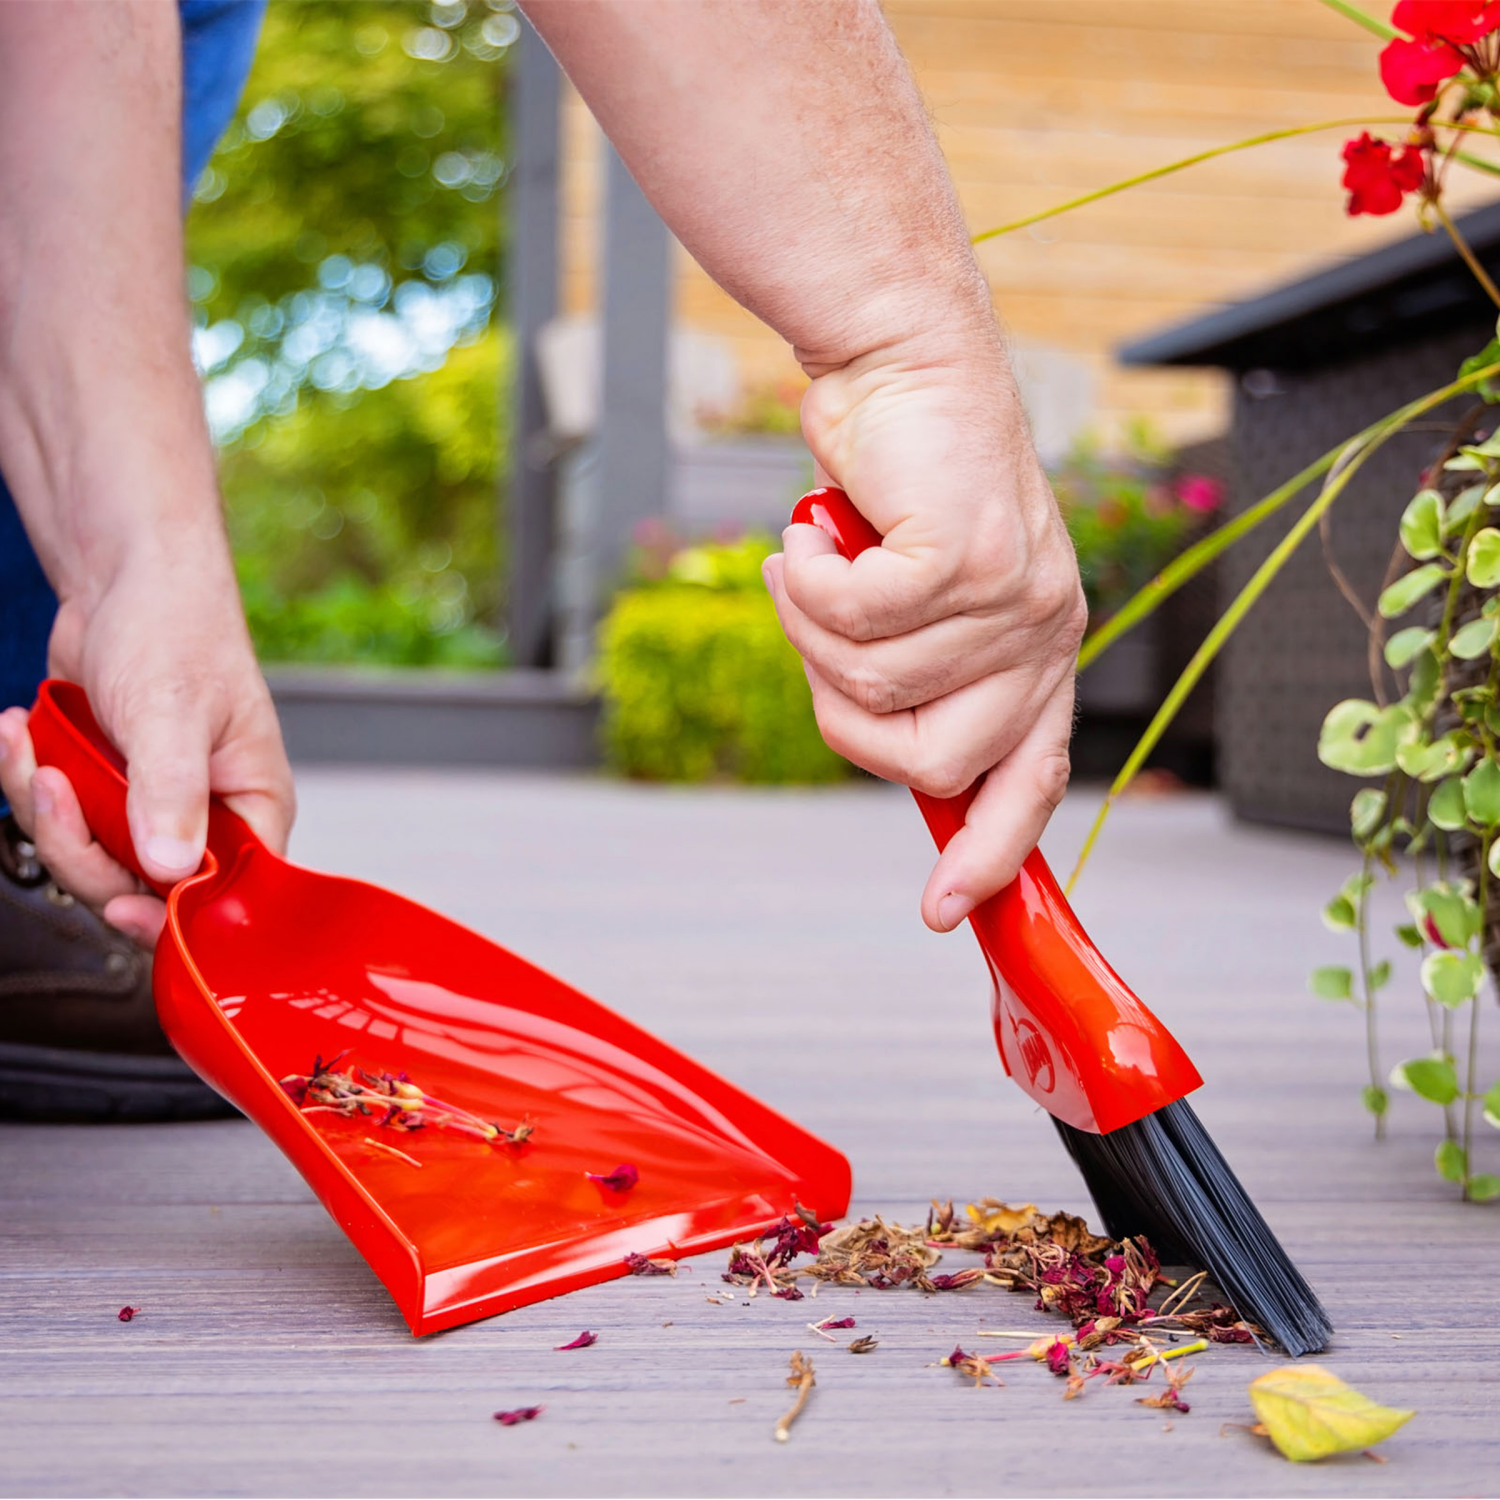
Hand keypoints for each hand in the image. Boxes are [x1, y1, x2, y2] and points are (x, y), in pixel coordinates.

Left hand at [0, 539, 293, 948]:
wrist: (123, 575)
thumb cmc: (176, 628)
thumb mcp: (172, 712)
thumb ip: (171, 794)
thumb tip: (171, 873)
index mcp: (253, 808)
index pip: (226, 897)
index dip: (172, 914)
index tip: (121, 902)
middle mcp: (207, 818)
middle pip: (140, 888)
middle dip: (80, 845)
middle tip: (55, 786)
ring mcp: (151, 807)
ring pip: (88, 858)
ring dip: (42, 807)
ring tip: (28, 743)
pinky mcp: (104, 790)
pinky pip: (57, 821)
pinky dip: (26, 782)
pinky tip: (20, 733)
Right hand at [762, 329, 1085, 931]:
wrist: (904, 364)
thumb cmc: (896, 483)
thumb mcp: (911, 595)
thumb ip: (912, 672)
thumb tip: (883, 745)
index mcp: (1036, 654)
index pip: (1031, 780)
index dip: (989, 855)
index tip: (944, 911)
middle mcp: (1043, 634)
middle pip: (935, 764)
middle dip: (846, 715)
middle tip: (816, 636)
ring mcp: (1015, 600)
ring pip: (877, 689)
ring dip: (812, 629)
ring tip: (814, 563)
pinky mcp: (970, 558)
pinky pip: (855, 624)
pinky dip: (808, 584)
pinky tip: (813, 536)